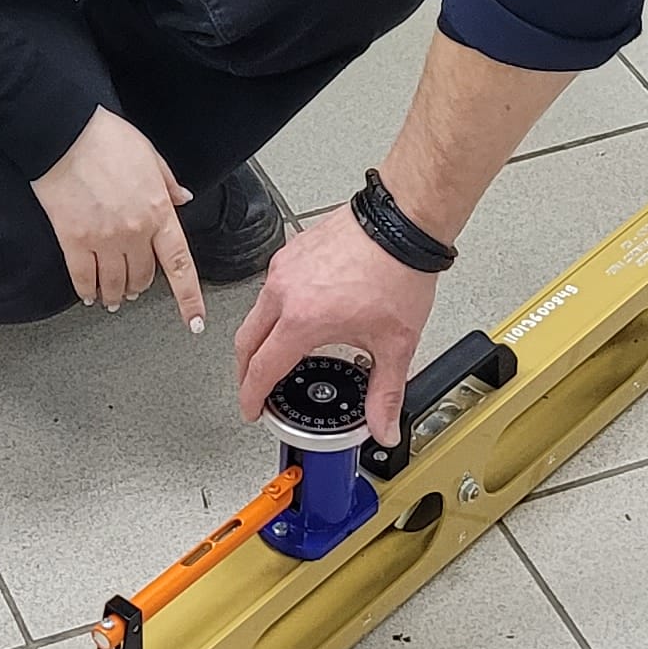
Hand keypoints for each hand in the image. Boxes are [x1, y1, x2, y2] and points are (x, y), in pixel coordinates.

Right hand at [36, 107, 204, 327]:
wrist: (65, 134)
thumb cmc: (106, 138)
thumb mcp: (151, 156)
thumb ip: (168, 184)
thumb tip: (181, 199)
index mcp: (158, 212)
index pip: (180, 265)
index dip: (189, 298)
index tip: (194, 320)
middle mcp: (134, 232)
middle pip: (143, 276)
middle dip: (141, 286)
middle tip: (136, 289)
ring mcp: (103, 240)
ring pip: (115, 283)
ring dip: (116, 295)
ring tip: (114, 298)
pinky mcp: (73, 241)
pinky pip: (83, 278)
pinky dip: (87, 291)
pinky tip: (88, 294)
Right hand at [235, 204, 439, 440]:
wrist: (402, 221)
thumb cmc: (398, 270)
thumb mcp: (395, 344)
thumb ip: (386, 393)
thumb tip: (384, 427)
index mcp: (302, 320)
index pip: (261, 369)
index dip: (251, 396)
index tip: (251, 409)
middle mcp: (285, 291)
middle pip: (245, 341)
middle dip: (245, 371)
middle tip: (255, 388)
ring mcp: (284, 267)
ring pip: (256, 312)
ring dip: (260, 337)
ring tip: (278, 352)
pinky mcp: (290, 250)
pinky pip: (270, 287)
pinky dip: (274, 309)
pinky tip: (297, 314)